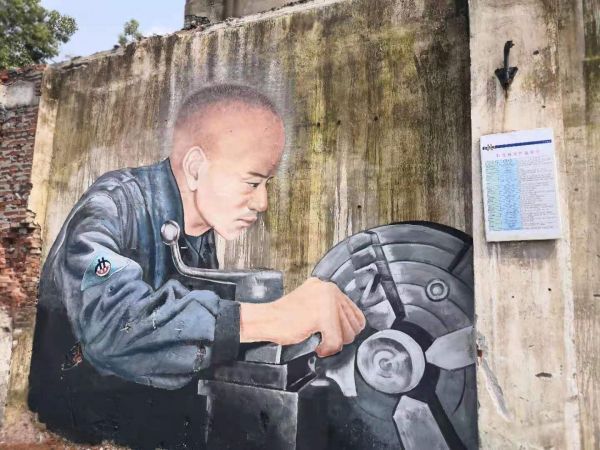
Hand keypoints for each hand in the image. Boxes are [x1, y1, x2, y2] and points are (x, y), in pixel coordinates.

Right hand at [240, 277, 365, 356]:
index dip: (346, 331)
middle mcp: (330, 290)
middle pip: (354, 325)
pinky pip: (335, 342)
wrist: (265, 320)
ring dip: (333, 344)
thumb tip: (354, 326)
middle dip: (340, 338)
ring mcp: (327, 301)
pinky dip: (327, 349)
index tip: (333, 335)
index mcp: (328, 287)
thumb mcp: (313, 305)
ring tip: (318, 341)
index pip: (355, 313)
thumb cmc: (285, 317)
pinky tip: (317, 346)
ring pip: (347, 334)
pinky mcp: (321, 315)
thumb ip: (332, 309)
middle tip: (323, 339)